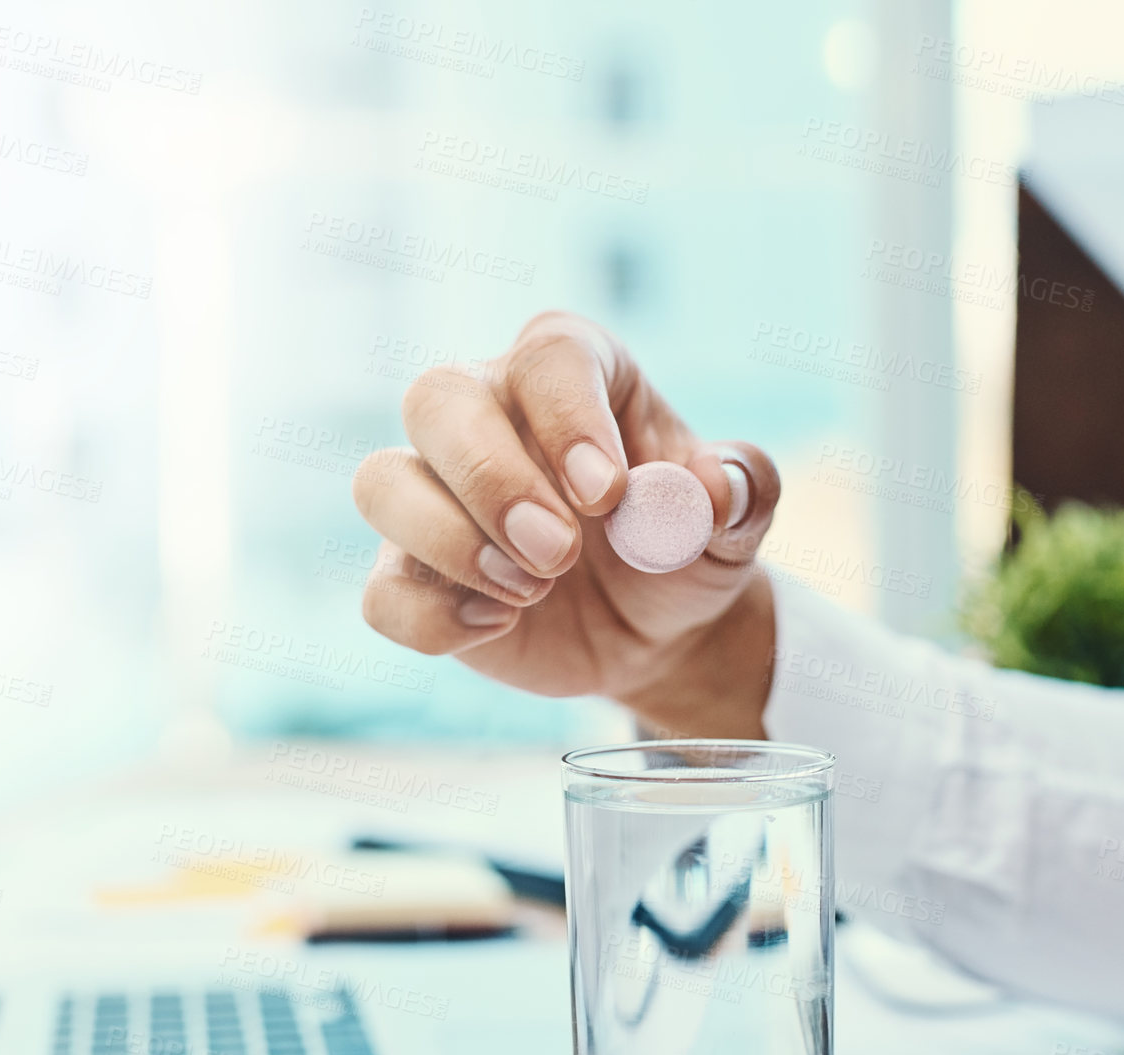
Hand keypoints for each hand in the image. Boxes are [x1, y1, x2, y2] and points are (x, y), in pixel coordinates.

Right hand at [353, 311, 780, 736]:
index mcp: (572, 373)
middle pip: (436, 400)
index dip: (568, 420)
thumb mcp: (736, 520)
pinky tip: (498, 627)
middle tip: (560, 554)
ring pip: (381, 483)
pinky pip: (381, 592)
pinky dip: (432, 619)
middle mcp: (487, 414)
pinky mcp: (412, 574)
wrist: (659, 628)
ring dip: (449, 542)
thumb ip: (742, 489)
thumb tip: (712, 491)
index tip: (607, 495)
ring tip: (532, 591)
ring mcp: (436, 495)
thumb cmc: (686, 546)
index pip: (548, 358)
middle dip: (493, 481)